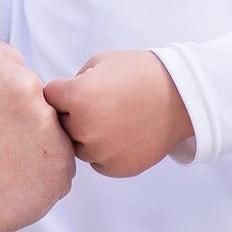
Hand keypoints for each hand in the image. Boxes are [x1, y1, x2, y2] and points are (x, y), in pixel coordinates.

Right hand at [0, 42, 75, 231]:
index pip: (13, 68)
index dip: (0, 100)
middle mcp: (21, 83)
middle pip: (35, 99)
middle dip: (18, 124)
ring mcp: (44, 121)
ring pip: (49, 134)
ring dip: (32, 152)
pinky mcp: (60, 159)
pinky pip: (58, 168)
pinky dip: (40, 181)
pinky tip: (7, 190)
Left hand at [43, 51, 192, 175]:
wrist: (182, 97)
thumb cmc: (140, 72)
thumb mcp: (100, 62)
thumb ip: (73, 80)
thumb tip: (57, 99)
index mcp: (77, 97)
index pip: (49, 97)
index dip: (63, 90)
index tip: (82, 87)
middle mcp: (85, 128)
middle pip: (61, 124)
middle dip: (73, 114)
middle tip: (101, 104)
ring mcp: (101, 152)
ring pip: (78, 147)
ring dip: (88, 136)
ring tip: (115, 119)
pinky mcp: (116, 168)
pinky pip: (98, 162)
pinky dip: (106, 151)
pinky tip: (124, 134)